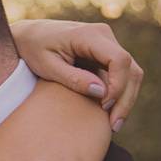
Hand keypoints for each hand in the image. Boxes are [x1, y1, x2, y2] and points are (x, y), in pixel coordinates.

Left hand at [11, 19, 142, 132]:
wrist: (29, 35)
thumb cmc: (34, 49)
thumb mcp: (47, 66)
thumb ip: (74, 79)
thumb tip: (101, 93)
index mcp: (89, 34)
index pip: (119, 60)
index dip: (118, 85)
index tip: (104, 106)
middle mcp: (104, 35)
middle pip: (131, 69)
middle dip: (125, 99)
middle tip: (114, 126)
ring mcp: (108, 43)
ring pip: (131, 73)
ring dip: (126, 99)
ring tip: (113, 125)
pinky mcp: (106, 54)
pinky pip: (122, 74)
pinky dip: (119, 94)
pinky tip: (109, 115)